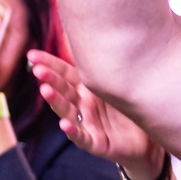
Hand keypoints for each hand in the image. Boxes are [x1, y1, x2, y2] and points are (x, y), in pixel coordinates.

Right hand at [27, 48, 165, 178]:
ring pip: (68, 112)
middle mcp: (83, 106)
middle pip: (63, 91)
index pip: (65, 74)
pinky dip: (73, 131)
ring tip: (45, 91)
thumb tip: (107, 37)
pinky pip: (82, 137)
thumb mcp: (122, 85)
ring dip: (56, 102)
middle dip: (50, 80)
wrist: (148, 139)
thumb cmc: (131, 109)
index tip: (32, 55)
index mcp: (87, 89)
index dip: (49, 65)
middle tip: (38, 70)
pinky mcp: (96, 143)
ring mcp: (87, 124)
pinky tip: (64, 124)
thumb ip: (110, 68)